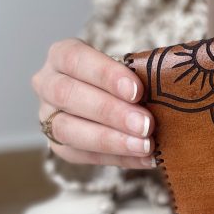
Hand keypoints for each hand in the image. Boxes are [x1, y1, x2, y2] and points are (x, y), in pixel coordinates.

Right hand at [31, 38, 155, 167]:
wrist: (108, 97)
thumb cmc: (122, 76)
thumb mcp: (128, 67)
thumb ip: (142, 72)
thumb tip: (166, 82)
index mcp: (61, 55)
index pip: (75, 59)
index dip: (105, 74)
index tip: (137, 91)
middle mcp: (47, 84)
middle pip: (69, 95)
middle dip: (111, 112)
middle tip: (146, 124)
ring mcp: (47, 116)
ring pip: (69, 130)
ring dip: (111, 140)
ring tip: (145, 146)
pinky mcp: (59, 145)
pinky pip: (84, 156)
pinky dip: (119, 158)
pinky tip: (146, 158)